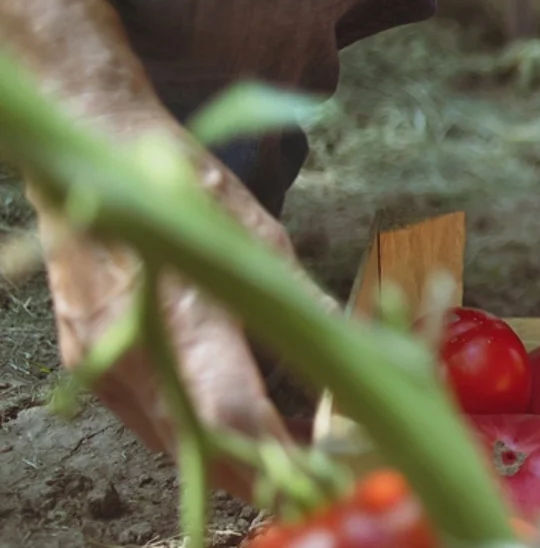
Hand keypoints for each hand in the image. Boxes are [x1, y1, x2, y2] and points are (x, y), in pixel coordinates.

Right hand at [31, 104, 304, 496]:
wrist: (95, 157)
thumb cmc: (186, 188)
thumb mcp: (259, 237)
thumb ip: (300, 302)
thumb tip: (356, 346)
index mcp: (185, 316)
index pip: (235, 412)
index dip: (282, 452)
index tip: (326, 467)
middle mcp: (136, 353)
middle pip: (205, 446)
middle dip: (264, 472)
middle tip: (318, 475)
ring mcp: (104, 365)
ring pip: (175, 442)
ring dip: (231, 458)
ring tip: (289, 455)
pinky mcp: (90, 367)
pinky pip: (150, 421)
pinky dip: (195, 431)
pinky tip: (234, 425)